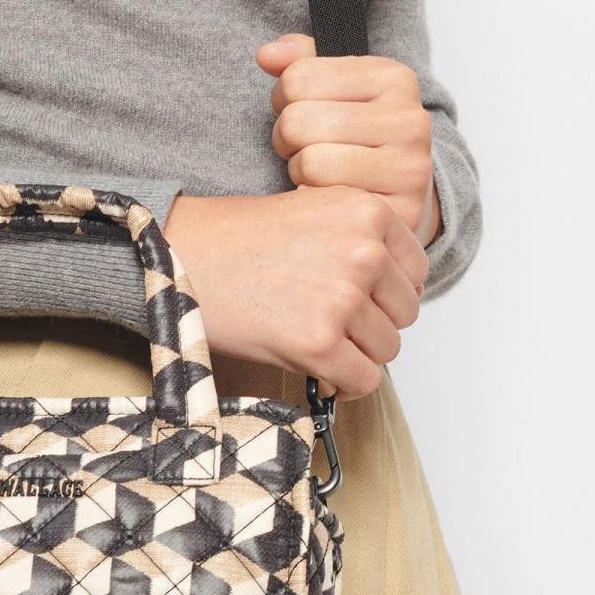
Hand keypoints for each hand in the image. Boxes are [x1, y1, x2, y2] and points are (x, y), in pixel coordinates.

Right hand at [163, 187, 427, 397]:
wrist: (177, 256)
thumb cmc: (233, 239)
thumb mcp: (314, 213)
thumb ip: (362, 241)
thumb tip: (400, 295)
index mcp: (367, 210)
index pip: (416, 269)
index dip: (388, 291)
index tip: (360, 299)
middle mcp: (363, 251)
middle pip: (405, 312)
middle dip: (372, 324)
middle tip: (329, 322)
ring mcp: (342, 297)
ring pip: (386, 349)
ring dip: (355, 353)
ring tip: (314, 340)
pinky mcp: (318, 342)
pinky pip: (362, 380)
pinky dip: (342, 384)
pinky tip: (315, 368)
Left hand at [256, 34, 440, 246]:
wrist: (400, 193)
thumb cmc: (357, 137)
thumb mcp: (334, 88)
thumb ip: (299, 62)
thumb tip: (266, 55)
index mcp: (393, 77)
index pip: (297, 77)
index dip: (284, 98)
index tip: (303, 111)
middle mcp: (409, 119)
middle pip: (297, 121)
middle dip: (288, 138)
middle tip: (307, 146)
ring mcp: (409, 168)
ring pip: (309, 162)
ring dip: (300, 172)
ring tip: (320, 172)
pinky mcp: (400, 211)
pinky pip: (323, 203)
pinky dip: (313, 201)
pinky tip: (330, 196)